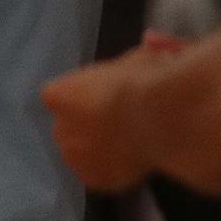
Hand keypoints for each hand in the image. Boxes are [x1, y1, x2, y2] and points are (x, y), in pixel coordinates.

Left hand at [41, 52, 155, 191]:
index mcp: (58, 94)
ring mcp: (74, 156)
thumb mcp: (138, 58)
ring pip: (79, 154)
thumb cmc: (148, 82)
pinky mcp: (94, 179)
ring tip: (127, 146)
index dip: (82, 99)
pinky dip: (113, 172)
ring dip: (96, 151)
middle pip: (66, 127)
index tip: (103, 99)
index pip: (58, 98)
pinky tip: (131, 164)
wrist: (162, 120)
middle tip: (116, 125)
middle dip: (85, 126)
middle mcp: (59, 126)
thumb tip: (150, 41)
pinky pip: (99, 176)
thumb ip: (134, 59)